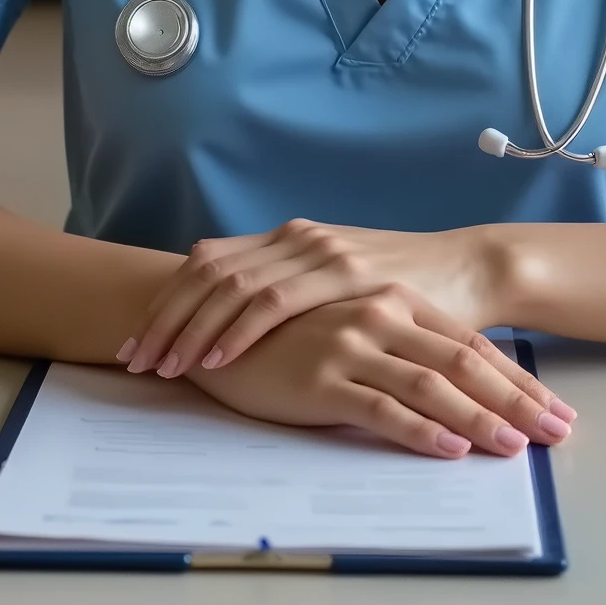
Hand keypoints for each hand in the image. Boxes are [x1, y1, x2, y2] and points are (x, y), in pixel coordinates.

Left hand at [118, 218, 497, 378]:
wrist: (471, 270)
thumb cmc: (404, 289)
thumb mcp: (336, 287)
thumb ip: (293, 295)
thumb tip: (239, 326)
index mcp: (289, 240)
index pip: (208, 264)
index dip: (167, 302)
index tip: (138, 342)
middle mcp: (297, 238)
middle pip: (208, 272)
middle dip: (164, 319)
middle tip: (134, 361)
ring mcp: (322, 252)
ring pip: (233, 286)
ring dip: (191, 328)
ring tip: (163, 366)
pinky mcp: (348, 275)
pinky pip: (278, 302)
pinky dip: (240, 329)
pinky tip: (217, 357)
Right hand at [182, 287, 575, 458]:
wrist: (214, 323)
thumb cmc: (290, 332)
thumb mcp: (355, 328)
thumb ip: (401, 347)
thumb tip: (458, 391)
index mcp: (396, 301)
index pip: (472, 345)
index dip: (517, 380)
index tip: (554, 411)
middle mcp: (381, 315)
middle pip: (465, 364)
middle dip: (517, 402)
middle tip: (558, 434)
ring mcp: (352, 343)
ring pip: (432, 386)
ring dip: (481, 420)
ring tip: (516, 448)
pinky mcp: (322, 376)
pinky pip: (382, 408)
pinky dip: (421, 430)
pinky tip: (450, 448)